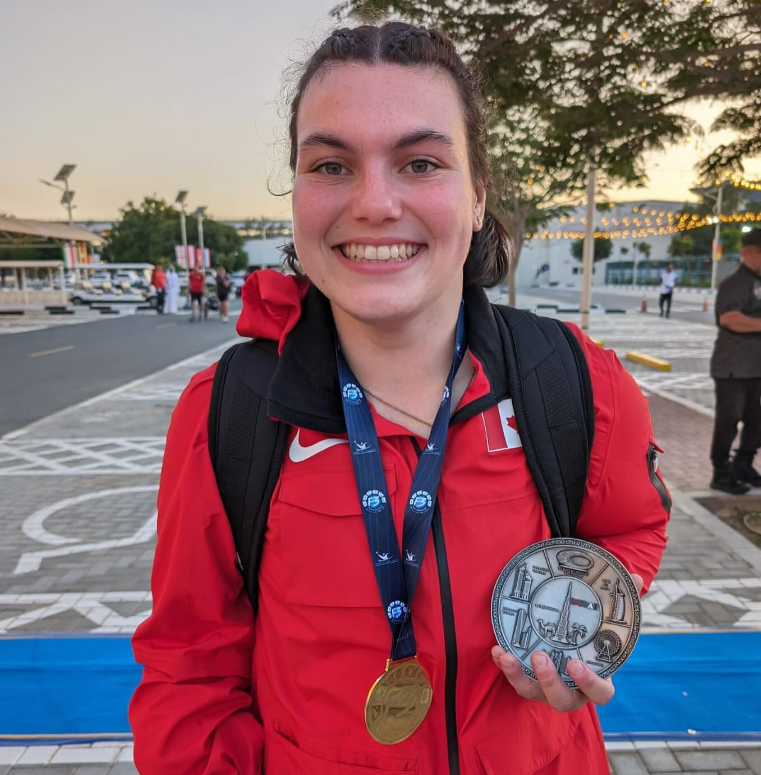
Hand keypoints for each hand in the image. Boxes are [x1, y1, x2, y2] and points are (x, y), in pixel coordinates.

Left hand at [491, 573, 642, 712]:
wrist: (571, 640)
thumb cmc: (593, 635)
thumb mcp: (607, 618)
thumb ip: (622, 602)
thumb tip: (638, 578)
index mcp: (597, 680)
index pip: (600, 693)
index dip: (589, 683)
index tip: (576, 665)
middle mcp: (572, 691)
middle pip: (562, 699)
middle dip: (549, 681)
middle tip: (539, 657)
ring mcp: (548, 688)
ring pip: (533, 693)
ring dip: (519, 676)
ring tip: (507, 655)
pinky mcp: (529, 681)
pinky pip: (516, 680)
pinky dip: (505, 667)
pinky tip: (497, 650)